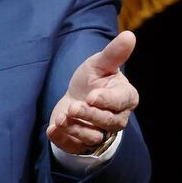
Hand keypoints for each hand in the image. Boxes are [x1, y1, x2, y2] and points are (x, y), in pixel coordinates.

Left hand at [47, 28, 137, 157]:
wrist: (74, 97)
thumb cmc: (91, 80)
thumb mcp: (100, 64)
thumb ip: (113, 53)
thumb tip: (129, 35)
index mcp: (126, 97)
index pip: (121, 102)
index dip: (106, 100)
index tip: (91, 95)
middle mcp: (117, 119)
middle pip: (108, 123)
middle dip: (89, 115)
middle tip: (73, 107)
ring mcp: (101, 134)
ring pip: (92, 138)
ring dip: (75, 128)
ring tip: (62, 116)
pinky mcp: (82, 144)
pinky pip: (74, 147)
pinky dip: (62, 139)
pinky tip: (52, 128)